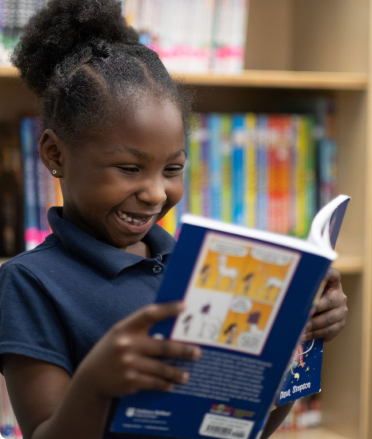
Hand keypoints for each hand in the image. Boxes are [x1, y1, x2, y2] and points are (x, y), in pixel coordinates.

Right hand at [76, 302, 200, 398]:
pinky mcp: (130, 381)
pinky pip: (154, 382)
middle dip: (183, 350)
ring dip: (177, 372)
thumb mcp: (120, 334)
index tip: (185, 306)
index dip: (168, 309)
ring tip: (187, 375)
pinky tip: (172, 384)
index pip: (149, 314)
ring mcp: (129, 364)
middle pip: (163, 346)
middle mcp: (127, 345)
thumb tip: (171, 325)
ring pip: (161, 368)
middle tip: (198, 352)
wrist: (91, 377)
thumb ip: (140, 328)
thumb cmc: (112, 350)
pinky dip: (165, 384)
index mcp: (125, 328)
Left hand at [302, 268, 347, 342]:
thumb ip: (300, 287)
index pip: (333, 275)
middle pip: (329, 301)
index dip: (327, 274)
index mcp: (333, 282)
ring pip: (329, 319)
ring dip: (313, 325)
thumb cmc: (306, 295)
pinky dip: (315, 335)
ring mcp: (342, 311)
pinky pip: (329, 331)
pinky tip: (304, 336)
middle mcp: (339, 296)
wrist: (317, 309)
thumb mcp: (306, 288)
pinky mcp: (340, 324)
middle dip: (315, 308)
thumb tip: (281, 289)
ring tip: (300, 329)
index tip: (319, 275)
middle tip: (303, 313)